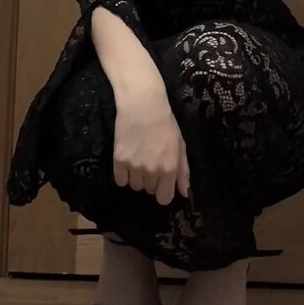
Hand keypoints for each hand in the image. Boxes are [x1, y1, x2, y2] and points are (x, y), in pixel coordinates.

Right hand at [113, 86, 191, 207]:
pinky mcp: (119, 160)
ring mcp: (134, 166)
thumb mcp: (180, 145)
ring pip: (135, 186)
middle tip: (150, 161)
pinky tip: (128, 160)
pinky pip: (120, 181)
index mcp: (170, 168)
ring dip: (137, 177)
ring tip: (139, 157)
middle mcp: (152, 171)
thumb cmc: (165, 124)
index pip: (164, 199)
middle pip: (149, 191)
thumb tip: (184, 193)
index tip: (161, 182)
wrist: (142, 105)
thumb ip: (183, 172)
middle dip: (151, 180)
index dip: (163, 191)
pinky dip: (124, 174)